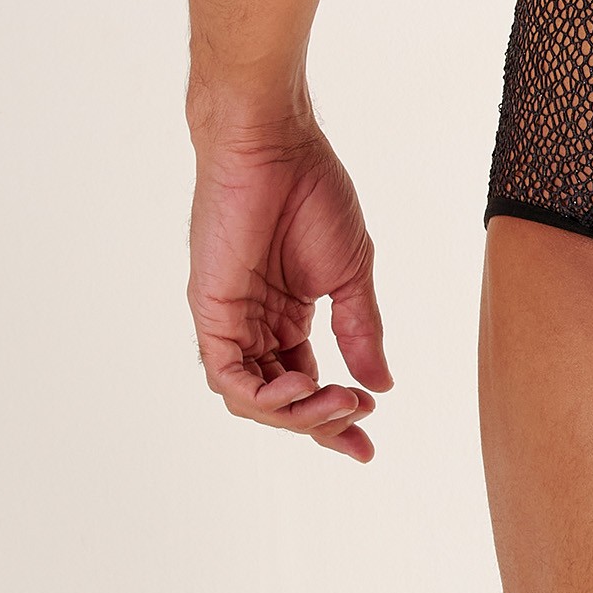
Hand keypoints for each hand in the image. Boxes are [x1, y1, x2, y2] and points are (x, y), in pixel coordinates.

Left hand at [187, 120, 391, 459]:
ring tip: (336, 402)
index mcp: (287, 316)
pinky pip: (227, 376)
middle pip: (280, 400)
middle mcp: (255, 325)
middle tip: (358, 417)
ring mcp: (230, 320)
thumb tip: (381, 384)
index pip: (306, 384)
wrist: (277, 146)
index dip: (334, 421)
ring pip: (252, 399)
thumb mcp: (351, 274)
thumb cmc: (312, 192)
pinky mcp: (211, 311)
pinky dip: (261, 396)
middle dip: (321, 423)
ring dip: (296, 413)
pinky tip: (298, 389)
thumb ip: (361, 332)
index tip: (369, 446)